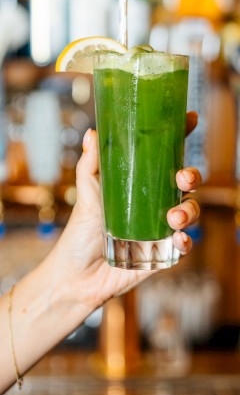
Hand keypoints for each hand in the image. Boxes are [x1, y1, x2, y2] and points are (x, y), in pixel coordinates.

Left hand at [54, 112, 200, 316]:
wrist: (77, 275)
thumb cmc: (81, 232)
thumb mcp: (85, 193)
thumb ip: (90, 164)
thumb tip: (91, 133)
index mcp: (140, 183)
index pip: (166, 156)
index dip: (180, 136)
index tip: (190, 119)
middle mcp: (155, 202)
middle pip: (186, 182)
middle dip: (192, 175)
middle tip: (183, 177)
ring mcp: (162, 227)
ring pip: (191, 211)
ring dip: (190, 210)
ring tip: (173, 217)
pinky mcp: (163, 253)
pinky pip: (184, 245)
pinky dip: (186, 241)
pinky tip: (177, 239)